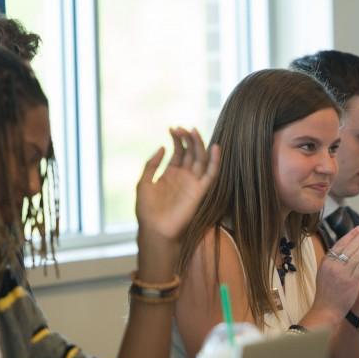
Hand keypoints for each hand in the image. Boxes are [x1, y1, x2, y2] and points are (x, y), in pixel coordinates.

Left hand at [136, 128, 219, 246]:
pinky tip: (214, 147)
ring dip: (199, 144)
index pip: (179, 152)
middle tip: (181, 128)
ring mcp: (193, 183)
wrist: (154, 229)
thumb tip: (162, 148)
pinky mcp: (201, 191)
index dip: (177, 139)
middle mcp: (184, 177)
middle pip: (191, 152)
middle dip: (187, 139)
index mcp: (171, 174)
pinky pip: (211, 174)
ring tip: (192, 131)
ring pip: (201, 159)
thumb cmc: (147, 210)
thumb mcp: (143, 183)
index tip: (172, 128)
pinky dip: (215, 161)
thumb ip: (151, 165)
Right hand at [310, 226, 358, 323]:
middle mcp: (333, 265)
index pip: (340, 244)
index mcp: (326, 261)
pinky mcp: (350, 281)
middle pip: (349, 246)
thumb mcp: (324, 273)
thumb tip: (341, 249)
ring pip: (356, 253)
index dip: (351, 235)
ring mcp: (342, 273)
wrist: (325, 310)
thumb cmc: (326, 293)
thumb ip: (332, 261)